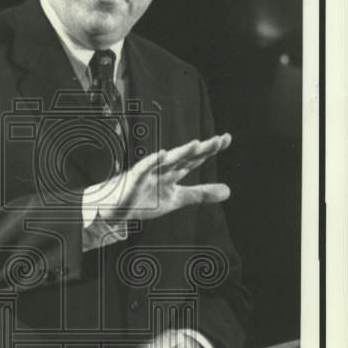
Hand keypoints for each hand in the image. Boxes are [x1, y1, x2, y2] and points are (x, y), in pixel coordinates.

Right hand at [86, 134, 231, 223]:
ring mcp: (149, 173)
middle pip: (185, 156)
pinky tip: (162, 154)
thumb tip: (229, 191)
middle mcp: (164, 168)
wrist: (118, 208)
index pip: (195, 158)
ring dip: (181, 152)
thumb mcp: (178, 198)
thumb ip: (201, 193)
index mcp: (175, 171)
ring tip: (196, 144)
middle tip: (219, 140)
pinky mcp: (135, 180)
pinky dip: (152, 161)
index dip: (210, 148)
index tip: (227, 138)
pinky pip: (144, 169)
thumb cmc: (146, 199)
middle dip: (201, 149)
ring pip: (168, 161)